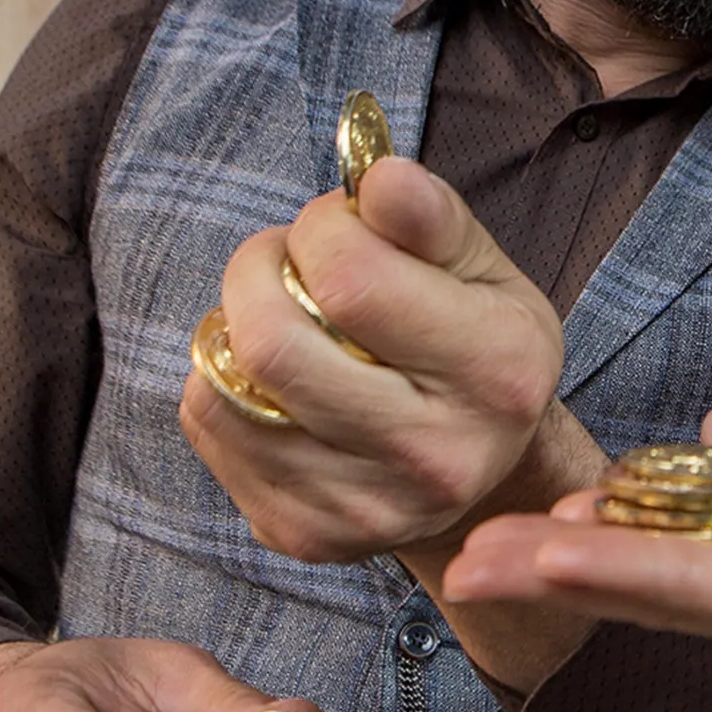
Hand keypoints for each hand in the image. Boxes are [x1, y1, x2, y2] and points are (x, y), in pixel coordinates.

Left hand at [180, 157, 572, 562]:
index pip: (351, 278)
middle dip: (254, 275)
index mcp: (497, 370)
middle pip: (273, 348)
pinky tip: (271, 377)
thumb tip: (380, 176)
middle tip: (281, 263)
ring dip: (231, 330)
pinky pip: (213, 433)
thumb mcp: (481, 268)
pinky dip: (223, 384)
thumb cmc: (475, 341)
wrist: (482, 469)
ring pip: (227, 392)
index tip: (335, 226)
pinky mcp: (309, 536)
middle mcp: (439, 455)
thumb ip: (431, 218)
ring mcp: (369, 509)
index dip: (321, 229)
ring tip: (279, 317)